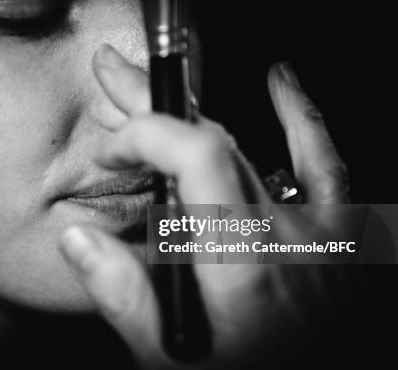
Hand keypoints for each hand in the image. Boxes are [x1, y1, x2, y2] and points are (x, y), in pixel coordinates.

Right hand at [57, 44, 350, 368]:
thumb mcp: (170, 361)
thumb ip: (126, 299)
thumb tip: (77, 238)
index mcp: (243, 267)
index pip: (197, 156)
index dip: (146, 134)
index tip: (112, 150)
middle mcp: (285, 237)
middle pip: (213, 141)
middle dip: (152, 108)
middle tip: (115, 73)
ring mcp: (316, 232)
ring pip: (249, 147)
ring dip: (196, 112)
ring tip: (156, 82)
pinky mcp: (336, 236)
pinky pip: (324, 164)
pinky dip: (301, 117)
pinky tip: (281, 81)